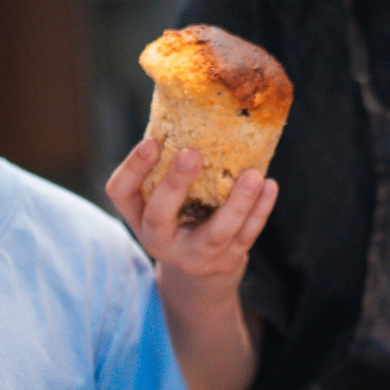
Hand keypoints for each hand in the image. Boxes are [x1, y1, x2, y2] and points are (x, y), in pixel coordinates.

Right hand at [107, 139, 275, 296]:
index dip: (133, 167)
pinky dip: (260, 210)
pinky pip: (246, 236)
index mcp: (138, 218)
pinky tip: (269, 185)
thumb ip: (166, 170)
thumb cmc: (178, 220)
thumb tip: (187, 113)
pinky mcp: (227, 260)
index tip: (152, 141)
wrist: (199, 276)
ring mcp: (196, 255)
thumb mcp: (161, 202)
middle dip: (174, 186)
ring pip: (217, 232)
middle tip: (191, 154)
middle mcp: (160, 241)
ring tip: (253, 174)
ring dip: (237, 203)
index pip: (121, 193)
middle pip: (160, 217)